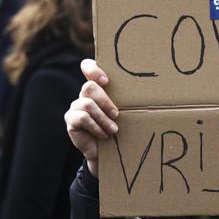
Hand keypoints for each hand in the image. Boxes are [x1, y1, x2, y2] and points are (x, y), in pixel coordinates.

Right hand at [64, 59, 118, 176]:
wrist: (107, 152)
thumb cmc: (118, 127)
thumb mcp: (123, 111)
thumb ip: (125, 99)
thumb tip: (147, 90)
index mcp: (97, 87)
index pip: (88, 66)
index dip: (93, 69)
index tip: (106, 81)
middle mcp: (84, 94)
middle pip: (89, 86)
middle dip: (105, 101)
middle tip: (116, 114)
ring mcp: (75, 106)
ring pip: (87, 104)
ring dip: (103, 119)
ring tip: (113, 130)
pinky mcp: (71, 120)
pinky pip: (82, 118)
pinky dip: (96, 127)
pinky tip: (103, 135)